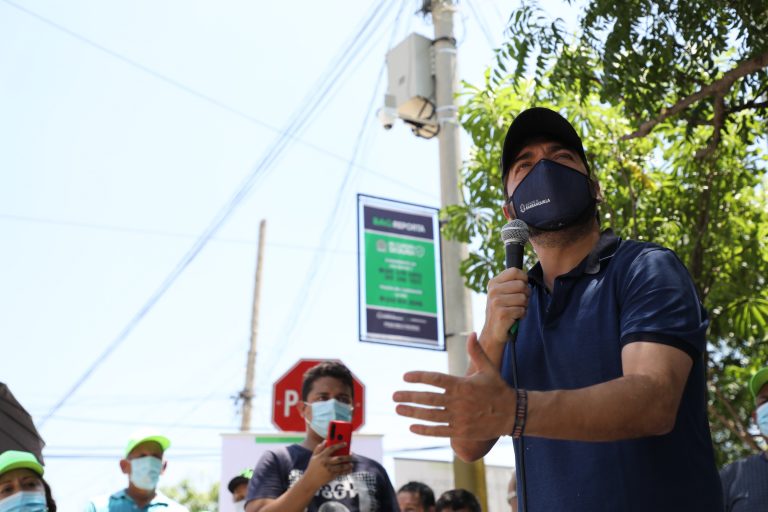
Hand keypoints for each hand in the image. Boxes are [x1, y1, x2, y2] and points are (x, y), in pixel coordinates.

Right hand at [303, 442, 352, 488]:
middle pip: (339, 458)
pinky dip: (346, 471)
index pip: (332, 448)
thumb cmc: (312, 467)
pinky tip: (350, 470)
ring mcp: (329, 470)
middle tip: (351, 455)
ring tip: (351, 463)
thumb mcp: (313, 457)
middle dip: (347, 456)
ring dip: (348, 465)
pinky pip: (340, 473)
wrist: (310, 481)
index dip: (339, 445)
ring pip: (341, 466)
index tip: (345, 443)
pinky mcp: (331, 476)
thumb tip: (325, 441)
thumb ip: (319, 448)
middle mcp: (326, 462)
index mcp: (322, 456)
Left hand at [393, 333, 516, 438]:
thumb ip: (477, 352)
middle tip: (394, 396)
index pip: (435, 379)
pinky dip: (425, 430)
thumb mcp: (489, 368)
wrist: (513, 414)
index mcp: (462, 385)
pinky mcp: (461, 431)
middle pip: (428, 399)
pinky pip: (439, 431)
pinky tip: (412, 427)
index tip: (405, 377)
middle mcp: (459, 402)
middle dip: (409, 397)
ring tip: (398, 409)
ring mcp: (459, 418)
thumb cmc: (498, 389)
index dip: (419, 377)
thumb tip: (471, 334)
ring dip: (412, 412)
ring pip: (431, 416)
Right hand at [483, 267, 529, 344]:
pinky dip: (522, 315)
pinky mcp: (502, 314)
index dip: (523, 279)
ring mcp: (496, 302)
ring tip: (515, 310)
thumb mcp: (502, 293)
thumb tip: (526, 278)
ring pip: (523, 298)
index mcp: (493, 283)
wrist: (492, 332)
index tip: (521, 288)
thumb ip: (511, 283)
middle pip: (521, 285)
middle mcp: (493, 291)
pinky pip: (522, 310)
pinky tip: (514, 318)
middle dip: (525, 295)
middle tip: (519, 302)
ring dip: (524, 306)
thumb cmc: (502, 310)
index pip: (514, 271)